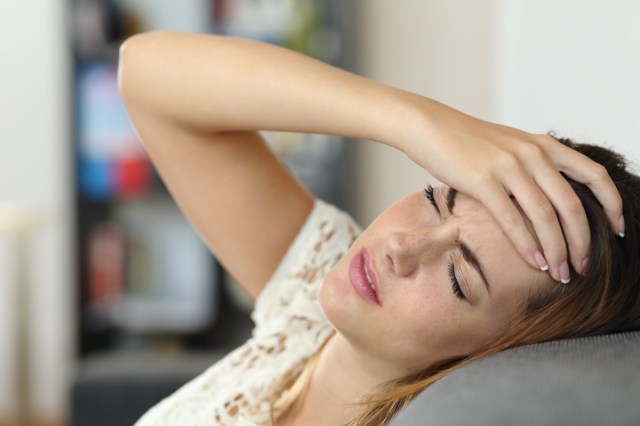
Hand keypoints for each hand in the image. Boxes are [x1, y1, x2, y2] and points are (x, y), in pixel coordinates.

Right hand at [404, 103, 622, 281]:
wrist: (430, 126)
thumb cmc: (467, 141)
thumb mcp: (510, 146)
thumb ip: (533, 167)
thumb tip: (548, 201)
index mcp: (544, 145)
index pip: (594, 175)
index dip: (612, 205)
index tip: (618, 231)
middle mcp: (532, 154)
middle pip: (572, 205)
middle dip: (583, 242)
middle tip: (584, 266)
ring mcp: (508, 166)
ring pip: (545, 216)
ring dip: (557, 250)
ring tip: (560, 273)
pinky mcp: (482, 180)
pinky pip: (512, 219)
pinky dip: (527, 245)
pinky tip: (534, 262)